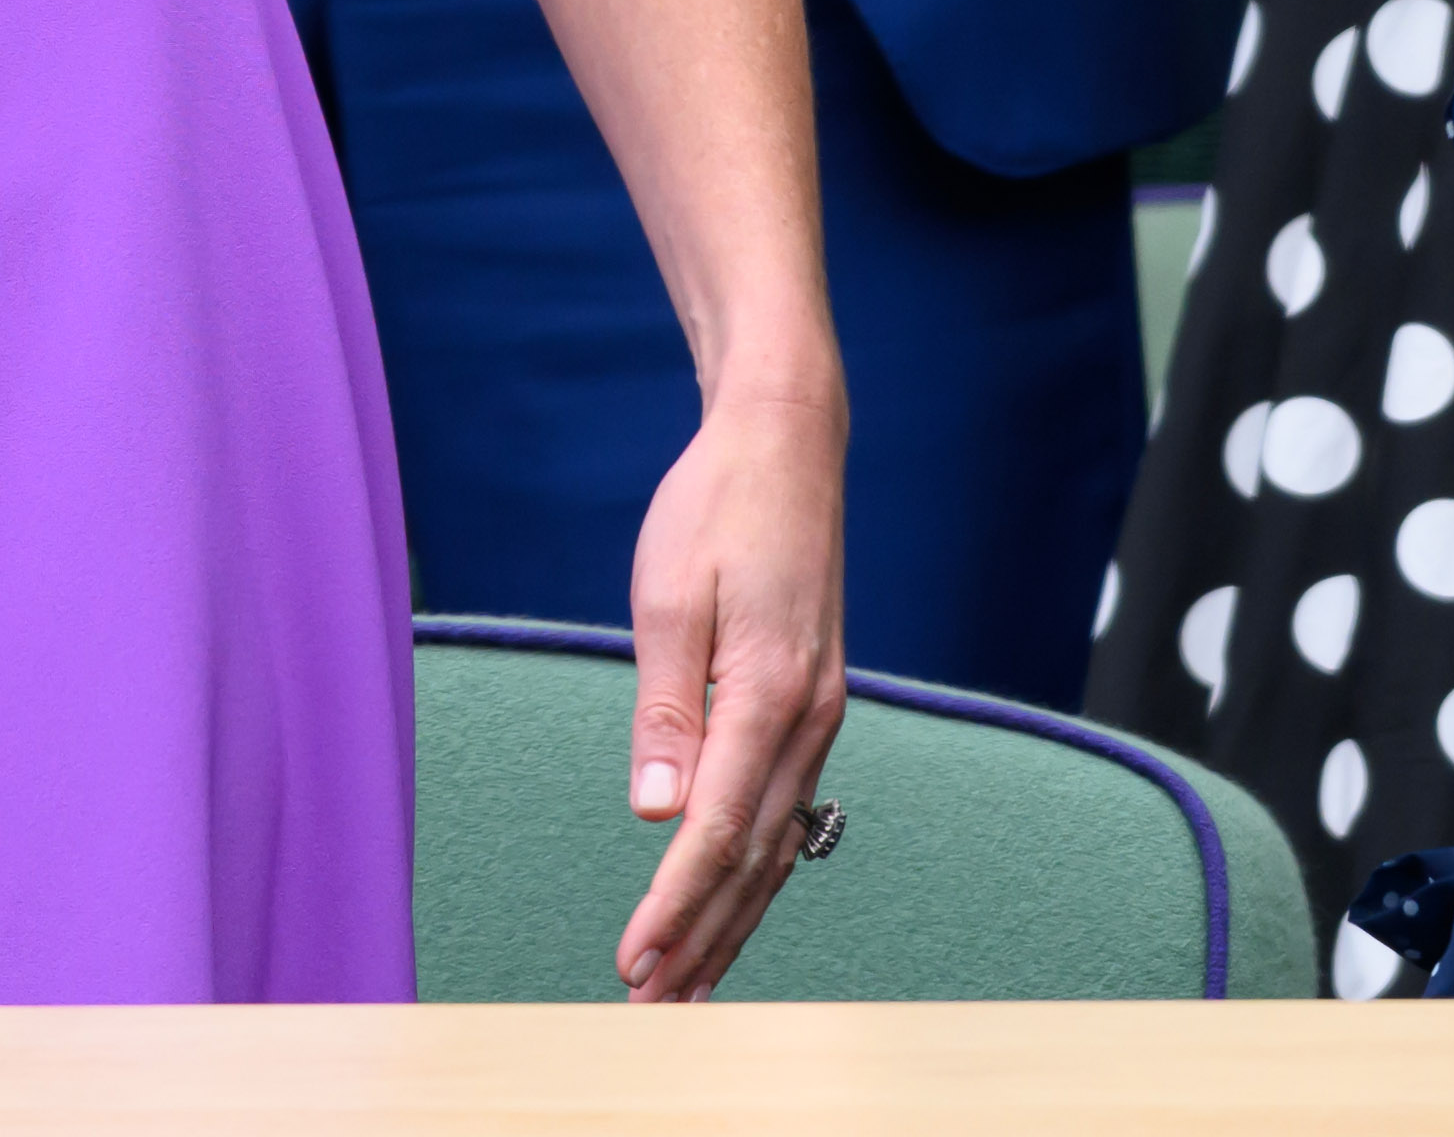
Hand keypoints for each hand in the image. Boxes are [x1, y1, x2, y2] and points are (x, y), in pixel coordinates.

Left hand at [606, 372, 848, 1001]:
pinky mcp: (811, 704)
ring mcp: (819, 713)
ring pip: (777, 843)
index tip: (634, 961)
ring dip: (732, 919)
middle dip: (704, 939)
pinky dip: (756, 869)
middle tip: (652, 1011)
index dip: (675, 904)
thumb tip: (655, 814)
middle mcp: (809, 715)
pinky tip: (734, 903)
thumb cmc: (717, 508)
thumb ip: (664, 709)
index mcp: (771, 691)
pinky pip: (786, 809)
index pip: (717, 828)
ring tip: (690, 987)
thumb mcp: (667, 597)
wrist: (788, 442)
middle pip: (755, 856)